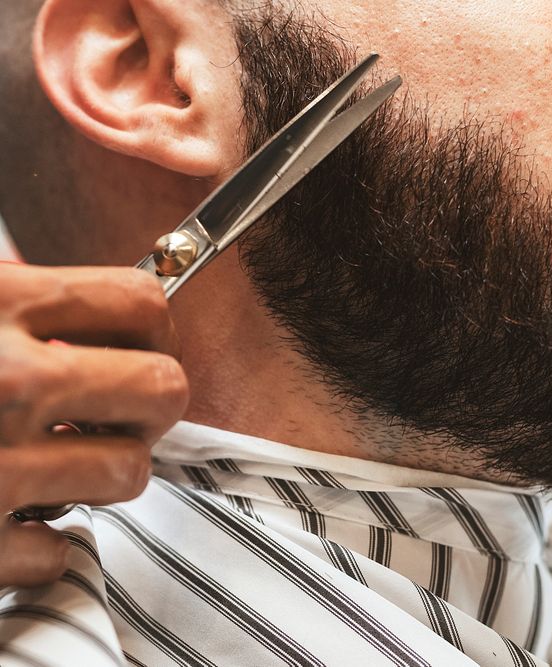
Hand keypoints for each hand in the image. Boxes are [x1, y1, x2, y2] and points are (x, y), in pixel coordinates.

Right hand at [0, 263, 187, 586]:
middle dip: (146, 409)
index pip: (140, 301)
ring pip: (129, 474)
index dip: (152, 329)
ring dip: (95, 477)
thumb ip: (13, 303)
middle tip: (106, 417)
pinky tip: (1, 521)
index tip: (137, 348)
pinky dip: (34, 546)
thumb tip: (75, 293)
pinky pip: (59, 553)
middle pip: (165, 388)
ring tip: (44, 467)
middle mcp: (6, 379)